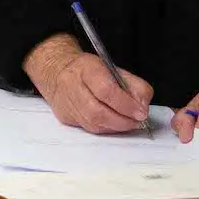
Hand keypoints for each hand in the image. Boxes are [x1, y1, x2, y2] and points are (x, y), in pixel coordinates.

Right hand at [23, 34, 154, 134]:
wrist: (56, 72)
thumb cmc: (89, 70)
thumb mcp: (115, 69)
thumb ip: (135, 86)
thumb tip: (142, 107)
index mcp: (87, 69)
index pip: (107, 90)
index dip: (126, 104)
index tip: (141, 112)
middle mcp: (72, 86)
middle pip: (98, 112)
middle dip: (123, 121)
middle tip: (137, 121)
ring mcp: (66, 104)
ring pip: (94, 124)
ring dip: (116, 127)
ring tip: (128, 123)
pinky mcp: (65, 117)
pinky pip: (89, 128)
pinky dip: (106, 128)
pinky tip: (113, 123)